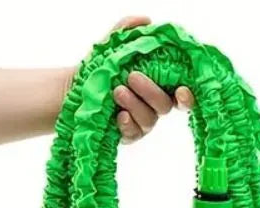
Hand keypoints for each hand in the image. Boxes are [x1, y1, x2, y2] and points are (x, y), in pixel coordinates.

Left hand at [93, 17, 193, 143]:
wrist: (74, 86)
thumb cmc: (99, 67)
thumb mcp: (112, 46)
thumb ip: (128, 32)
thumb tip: (146, 21)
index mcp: (157, 85)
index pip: (180, 94)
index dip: (186, 96)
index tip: (181, 90)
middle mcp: (153, 106)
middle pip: (165, 105)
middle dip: (151, 91)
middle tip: (131, 76)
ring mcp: (142, 123)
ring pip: (149, 120)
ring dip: (134, 104)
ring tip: (116, 91)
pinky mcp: (128, 135)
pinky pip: (134, 134)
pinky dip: (127, 124)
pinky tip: (118, 116)